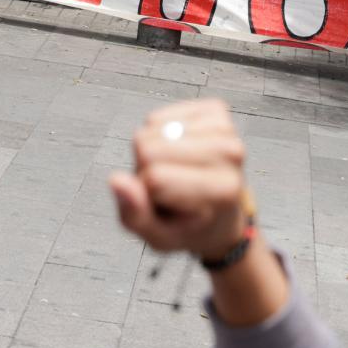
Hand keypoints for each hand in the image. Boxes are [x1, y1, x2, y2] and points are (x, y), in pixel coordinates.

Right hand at [110, 99, 248, 260]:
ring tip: (174, 171)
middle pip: (149, 147)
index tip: (166, 204)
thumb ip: (135, 214)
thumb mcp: (159, 237)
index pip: (155, 177)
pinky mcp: (215, 110)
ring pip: (152, 128)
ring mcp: (226, 129)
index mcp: (223, 190)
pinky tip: (177, 150)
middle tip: (168, 187)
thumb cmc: (191, 226)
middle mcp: (231, 155)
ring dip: (153, 150)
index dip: (146, 192)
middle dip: (147, 169)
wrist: (222, 214)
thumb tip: (116, 180)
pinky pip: (159, 115)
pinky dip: (159, 133)